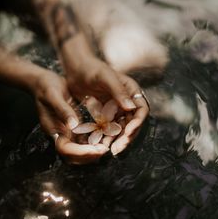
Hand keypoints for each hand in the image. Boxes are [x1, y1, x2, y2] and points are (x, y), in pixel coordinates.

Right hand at [33, 70, 108, 163]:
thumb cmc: (46, 87)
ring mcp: (68, 133)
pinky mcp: (75, 128)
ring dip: (93, 152)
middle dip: (89, 155)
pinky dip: (95, 143)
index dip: (80, 152)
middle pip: (73, 156)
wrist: (44, 81)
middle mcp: (60, 134)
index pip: (65, 149)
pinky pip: (85, 140)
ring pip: (80, 151)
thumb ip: (63, 111)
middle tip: (104, 149)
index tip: (95, 149)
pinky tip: (106, 137)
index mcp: (53, 129)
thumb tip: (73, 125)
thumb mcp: (53, 95)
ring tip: (106, 146)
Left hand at [61, 36, 149, 154]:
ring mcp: (118, 108)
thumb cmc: (91, 68)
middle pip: (133, 123)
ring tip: (107, 149)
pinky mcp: (108, 113)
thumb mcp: (105, 77)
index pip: (141, 110)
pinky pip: (110, 128)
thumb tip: (131, 107)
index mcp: (132, 91)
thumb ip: (118, 91)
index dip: (137, 123)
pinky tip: (100, 144)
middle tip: (117, 149)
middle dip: (126, 137)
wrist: (76, 68)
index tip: (127, 133)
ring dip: (116, 139)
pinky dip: (106, 136)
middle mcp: (128, 101)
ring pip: (122, 128)